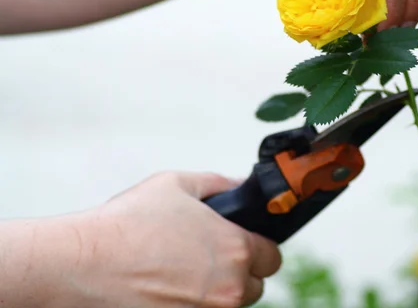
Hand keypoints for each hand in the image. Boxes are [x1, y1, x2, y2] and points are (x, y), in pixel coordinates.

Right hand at [68, 172, 281, 307]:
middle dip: (239, 271)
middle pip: (254, 285)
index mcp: (235, 249)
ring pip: (230, 304)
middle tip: (209, 258)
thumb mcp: (178, 184)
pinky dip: (195, 304)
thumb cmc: (128, 223)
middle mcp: (229, 288)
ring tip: (183, 272)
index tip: (243, 244)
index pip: (272, 257)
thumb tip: (240, 185)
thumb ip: (219, 183)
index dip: (258, 247)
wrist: (83, 264)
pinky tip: (169, 289)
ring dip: (217, 291)